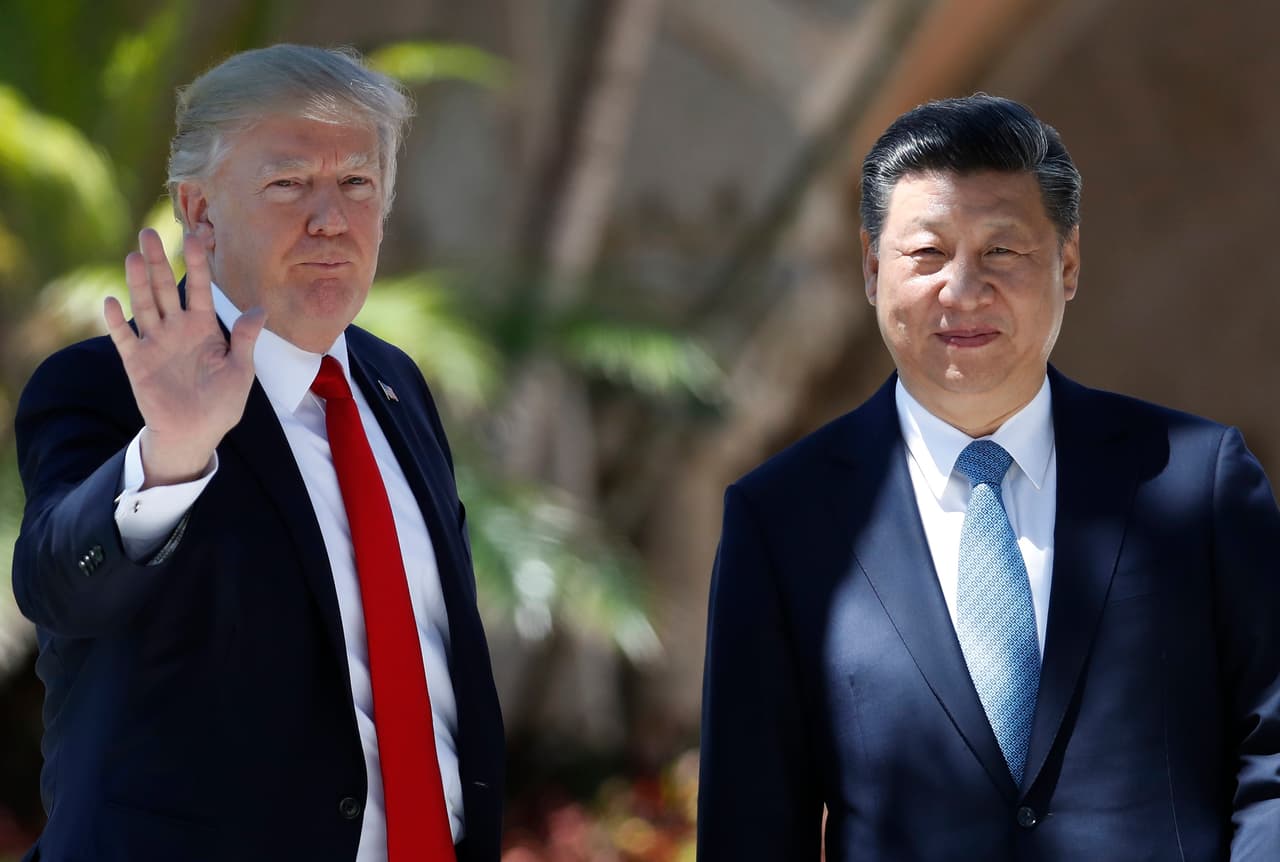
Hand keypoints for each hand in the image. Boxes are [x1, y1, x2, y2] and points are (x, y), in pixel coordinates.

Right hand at [104, 229, 265, 488]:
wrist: (196, 433)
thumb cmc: (222, 403)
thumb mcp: (240, 370)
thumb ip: (245, 339)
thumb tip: (260, 308)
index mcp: (203, 327)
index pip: (198, 288)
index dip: (195, 263)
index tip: (194, 236)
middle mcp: (176, 329)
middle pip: (164, 288)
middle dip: (157, 261)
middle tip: (147, 232)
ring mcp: (154, 343)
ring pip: (143, 305)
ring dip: (137, 282)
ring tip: (134, 257)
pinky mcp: (137, 362)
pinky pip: (124, 337)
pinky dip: (116, 321)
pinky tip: (112, 302)